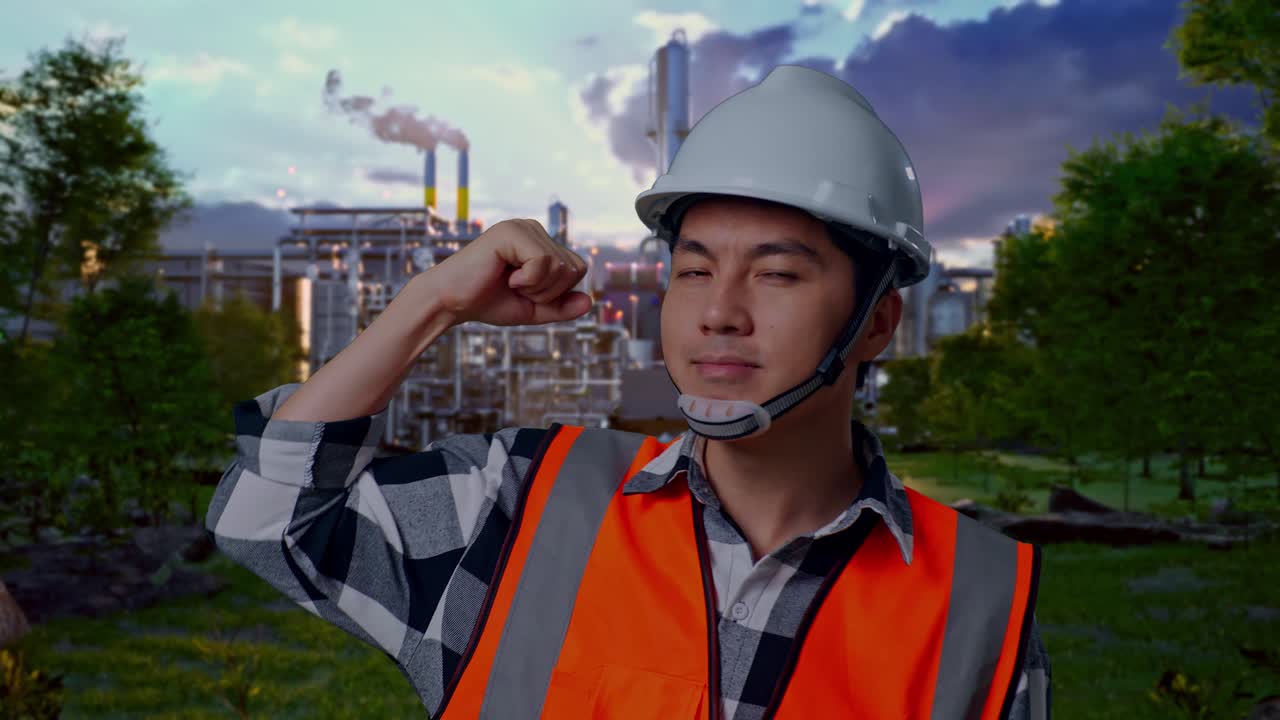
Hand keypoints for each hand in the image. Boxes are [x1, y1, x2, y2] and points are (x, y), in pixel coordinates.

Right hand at [425, 218, 592, 326]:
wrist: (451, 302)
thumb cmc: (487, 302)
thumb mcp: (533, 309)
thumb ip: (561, 306)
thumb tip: (590, 302)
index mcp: (540, 242)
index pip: (577, 268)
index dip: (557, 292)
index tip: (525, 291)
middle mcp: (534, 229)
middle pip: (574, 268)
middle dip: (549, 291)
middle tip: (516, 288)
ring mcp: (522, 227)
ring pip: (561, 266)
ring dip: (537, 287)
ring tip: (510, 282)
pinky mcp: (511, 232)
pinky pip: (543, 263)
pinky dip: (528, 280)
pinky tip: (505, 276)